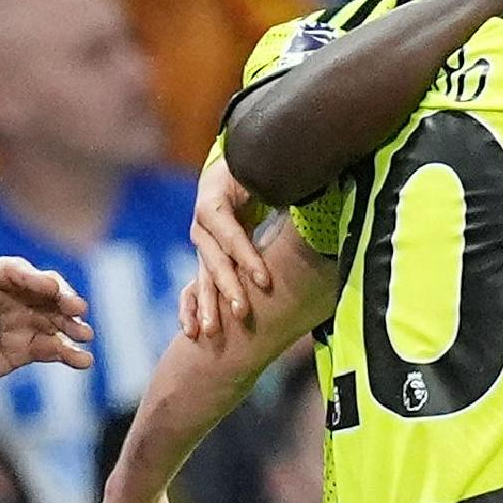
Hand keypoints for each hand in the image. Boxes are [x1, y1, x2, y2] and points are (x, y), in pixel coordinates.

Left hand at [0, 257, 92, 376]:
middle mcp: (13, 300)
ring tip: (84, 335)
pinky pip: (52, 350)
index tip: (52, 288)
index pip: (17, 272)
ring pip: (55, 322)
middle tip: (77, 309)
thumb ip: (5, 283)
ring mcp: (22, 324)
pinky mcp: (25, 350)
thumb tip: (41, 284)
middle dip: (65, 300)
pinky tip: (82, 360)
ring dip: (74, 328)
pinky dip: (70, 355)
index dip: (36, 278)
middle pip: (46, 294)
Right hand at [182, 158, 268, 338]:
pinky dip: (190, 308)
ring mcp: (202, 245)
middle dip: (228, 288)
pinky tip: (191, 332)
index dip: (246, 257)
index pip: (229, 234)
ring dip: (207, 306)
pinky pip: (192, 286)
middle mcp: (203, 226)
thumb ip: (285, 185)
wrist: (235, 169)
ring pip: (203, 278)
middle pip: (214, 260)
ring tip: (210, 332)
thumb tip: (313, 193)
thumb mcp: (269, 175)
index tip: (265, 281)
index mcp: (214, 203)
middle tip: (242, 313)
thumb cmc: (258, 172)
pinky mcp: (206, 259)